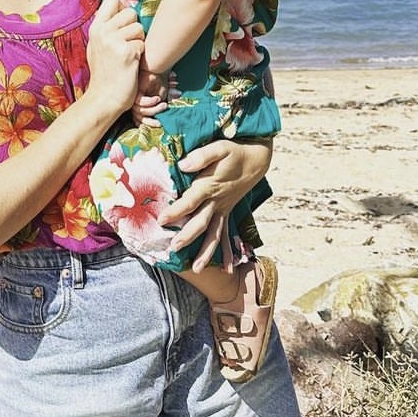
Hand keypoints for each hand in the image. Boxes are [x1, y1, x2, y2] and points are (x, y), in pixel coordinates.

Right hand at [85, 0, 143, 119]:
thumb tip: (121, 9)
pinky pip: (142, 44)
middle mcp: (103, 31)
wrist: (104, 98)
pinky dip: (141, 55)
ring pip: (139, 28)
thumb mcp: (97, 46)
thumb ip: (107, 28)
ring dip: (139, 41)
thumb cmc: (105, 73)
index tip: (123, 23)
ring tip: (128, 56)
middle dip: (134, 27)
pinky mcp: (127, 52)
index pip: (112, 1)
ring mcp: (114, 40)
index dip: (122, 9)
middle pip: (130, 13)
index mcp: (95, 28)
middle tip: (127, 45)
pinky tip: (131, 64)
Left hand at [130, 66, 177, 122]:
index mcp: (141, 105)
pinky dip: (150, 102)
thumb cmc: (159, 81)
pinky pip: (141, 103)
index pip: (140, 119)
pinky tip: (157, 98)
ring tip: (164, 104)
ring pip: (141, 112)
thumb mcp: (162, 96)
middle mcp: (135, 103)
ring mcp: (134, 98)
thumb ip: (161, 105)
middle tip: (159, 123)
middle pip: (138, 119)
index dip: (148, 124)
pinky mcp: (134, 93)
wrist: (155, 68)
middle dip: (150, 123)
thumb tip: (166, 118)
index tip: (159, 124)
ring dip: (154, 110)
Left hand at [159, 137, 271, 268]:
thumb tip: (183, 165)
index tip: (161, 220)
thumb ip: (201, 156)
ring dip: (206, 252)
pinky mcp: (227, 211)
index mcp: (210, 186)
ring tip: (197, 269)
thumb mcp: (219, 148)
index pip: (190, 201)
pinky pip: (226, 235)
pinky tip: (226, 269)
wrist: (256, 160)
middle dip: (187, 236)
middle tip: (173, 248)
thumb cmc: (234, 152)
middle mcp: (216, 202)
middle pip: (201, 222)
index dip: (176, 211)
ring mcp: (223, 209)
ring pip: (215, 234)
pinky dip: (226, 252)